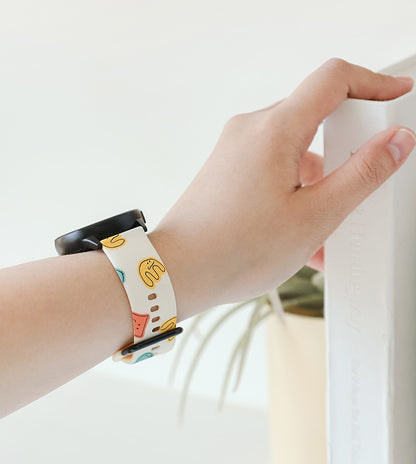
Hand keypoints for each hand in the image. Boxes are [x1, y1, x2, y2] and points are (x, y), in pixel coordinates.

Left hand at [149, 58, 415, 319]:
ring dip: (317, 181)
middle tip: (359, 181)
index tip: (396, 96)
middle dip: (344, 148)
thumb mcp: (314, 216)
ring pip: (294, 149)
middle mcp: (250, 130)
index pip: (334, 79)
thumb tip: (395, 142)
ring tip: (321, 229)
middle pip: (314, 115)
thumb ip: (362, 175)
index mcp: (274, 130)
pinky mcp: (227, 169)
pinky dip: (293, 189)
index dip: (373, 83)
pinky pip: (271, 166)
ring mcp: (235, 149)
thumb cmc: (235, 250)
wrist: (178, 272)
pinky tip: (298, 231)